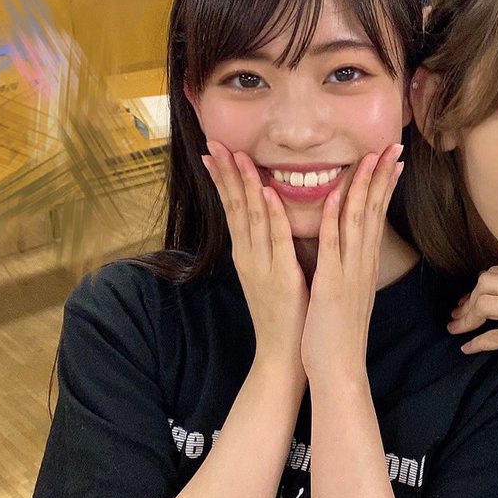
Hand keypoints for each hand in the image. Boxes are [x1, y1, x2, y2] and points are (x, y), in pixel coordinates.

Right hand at [203, 141, 307, 373]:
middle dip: (225, 172)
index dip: (223, 179)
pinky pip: (276, 240)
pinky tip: (267, 192)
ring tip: (238, 155)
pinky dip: (272, 214)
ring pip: (252, 217)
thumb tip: (266, 222)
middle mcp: (249, 256)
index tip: (213, 152)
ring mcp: (262, 266)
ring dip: (245, 184)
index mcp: (247, 254)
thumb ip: (268, 248)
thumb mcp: (270, 275)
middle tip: (214, 143)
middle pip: (234, 206)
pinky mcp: (281, 276)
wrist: (283, 355)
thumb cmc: (283, 315)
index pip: (232, 208)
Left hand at [301, 144, 402, 379]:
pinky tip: (336, 196)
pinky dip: (334, 220)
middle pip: (374, 211)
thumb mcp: (347, 294)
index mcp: (364, 265)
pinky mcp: (332, 285)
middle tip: (391, 146)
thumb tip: (349, 250)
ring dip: (362, 187)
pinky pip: (334, 247)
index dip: (384, 186)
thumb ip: (348, 268)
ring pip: (358, 222)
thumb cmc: (337, 334)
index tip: (391, 160)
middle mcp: (362, 264)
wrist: (339, 368)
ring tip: (368, 157)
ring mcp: (349, 273)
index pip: (377, 216)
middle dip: (382, 177)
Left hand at [448, 267, 497, 418]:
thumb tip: (478, 291)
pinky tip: (469, 349)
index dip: (475, 290)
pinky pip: (493, 336)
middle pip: (486, 283)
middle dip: (468, 302)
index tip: (465, 306)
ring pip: (485, 304)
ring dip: (466, 320)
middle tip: (460, 320)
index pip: (496, 273)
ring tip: (458, 331)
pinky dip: (476, 343)